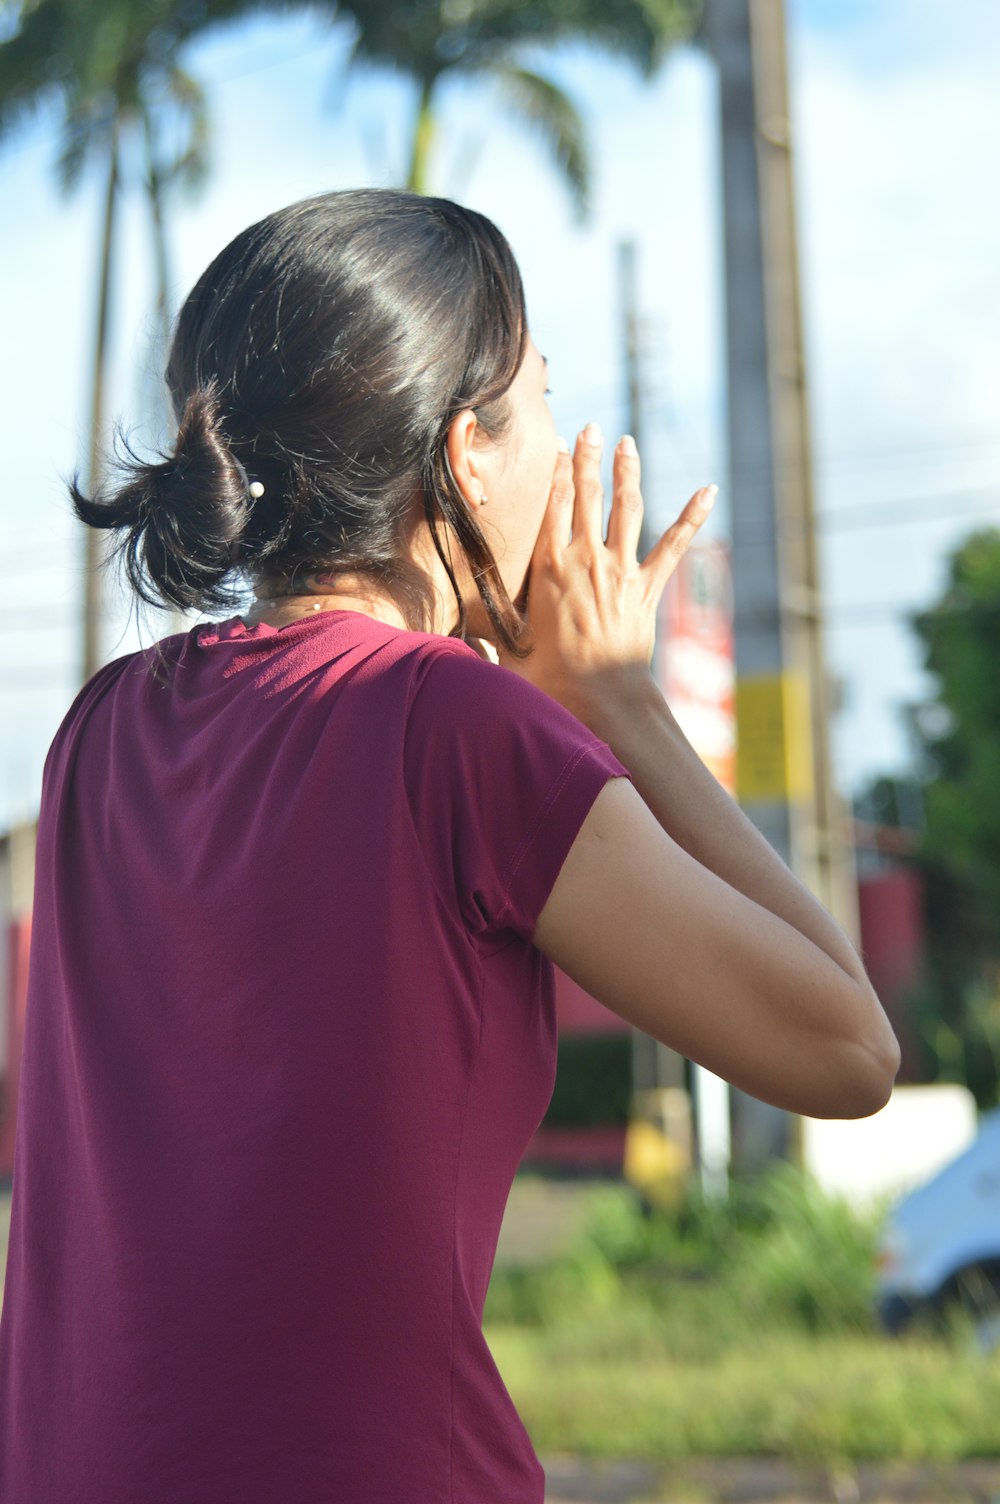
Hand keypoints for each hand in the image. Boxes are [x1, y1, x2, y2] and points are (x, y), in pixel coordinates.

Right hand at [497, 424, 716, 724]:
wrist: (602, 698)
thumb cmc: (551, 682)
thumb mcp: (510, 653)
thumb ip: (489, 640)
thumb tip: (460, 645)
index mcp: (549, 568)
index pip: (552, 506)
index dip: (555, 472)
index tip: (556, 446)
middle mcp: (586, 560)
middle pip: (587, 496)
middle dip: (587, 458)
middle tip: (589, 428)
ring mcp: (620, 571)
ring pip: (627, 509)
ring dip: (627, 472)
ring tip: (626, 444)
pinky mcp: (647, 589)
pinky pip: (673, 546)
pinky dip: (692, 516)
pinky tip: (709, 491)